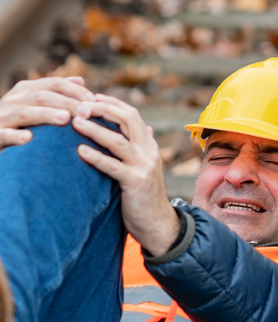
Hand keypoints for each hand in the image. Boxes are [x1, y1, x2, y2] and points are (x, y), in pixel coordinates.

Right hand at [0, 76, 93, 148]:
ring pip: (26, 112)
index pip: (54, 83)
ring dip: (46, 114)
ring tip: (65, 118)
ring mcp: (2, 116)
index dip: (75, 90)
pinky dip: (16, 135)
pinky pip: (4, 134)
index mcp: (26, 89)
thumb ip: (56, 91)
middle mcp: (14, 99)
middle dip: (67, 103)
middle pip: (43, 96)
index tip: (94, 100)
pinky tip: (28, 138)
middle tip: (87, 112)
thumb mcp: (35, 102)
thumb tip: (81, 80)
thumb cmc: (17, 119)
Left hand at [73, 94, 179, 255]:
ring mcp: (143, 165)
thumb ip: (145, 146)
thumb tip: (148, 128)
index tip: (92, 98)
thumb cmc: (146, 195)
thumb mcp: (147, 166)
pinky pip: (113, 166)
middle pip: (128, 119)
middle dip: (104, 109)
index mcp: (149, 144)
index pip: (132, 114)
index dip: (112, 104)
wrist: (158, 223)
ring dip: (95, 129)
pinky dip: (96, 157)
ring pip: (118, 140)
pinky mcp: (135, 182)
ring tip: (76, 122)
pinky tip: (80, 151)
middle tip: (82, 106)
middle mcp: (148, 150)